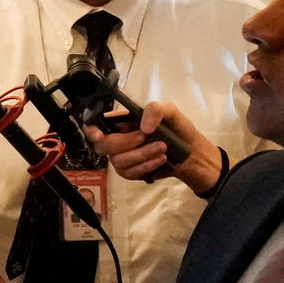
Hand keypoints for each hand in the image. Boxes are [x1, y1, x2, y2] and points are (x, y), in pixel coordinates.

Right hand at [86, 101, 223, 194]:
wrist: (192, 154)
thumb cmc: (179, 130)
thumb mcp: (170, 112)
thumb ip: (155, 110)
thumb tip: (142, 127)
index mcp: (122, 122)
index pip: (96, 125)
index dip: (91, 130)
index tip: (97, 133)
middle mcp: (118, 139)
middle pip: (104, 145)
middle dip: (126, 141)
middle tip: (147, 136)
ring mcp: (123, 158)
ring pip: (119, 161)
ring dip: (142, 154)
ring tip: (162, 148)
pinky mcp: (131, 172)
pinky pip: (129, 173)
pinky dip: (146, 165)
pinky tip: (160, 159)